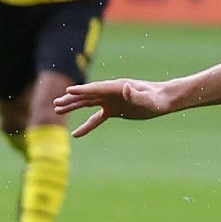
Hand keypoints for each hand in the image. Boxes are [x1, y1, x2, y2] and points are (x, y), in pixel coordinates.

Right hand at [53, 78, 176, 136]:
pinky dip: (87, 125)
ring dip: (73, 107)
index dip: (83, 90)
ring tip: (57, 110)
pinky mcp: (114, 110)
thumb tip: (125, 88)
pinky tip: (76, 134)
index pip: (96, 88)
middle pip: (87, 95)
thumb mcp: (148, 99)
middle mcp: (111, 92)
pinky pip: (96, 118)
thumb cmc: (158, 99)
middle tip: (56, 103)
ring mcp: (111, 101)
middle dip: (72, 99)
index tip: (68, 91)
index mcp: (117, 87)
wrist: (164, 100)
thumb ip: (136, 94)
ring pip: (88, 104)